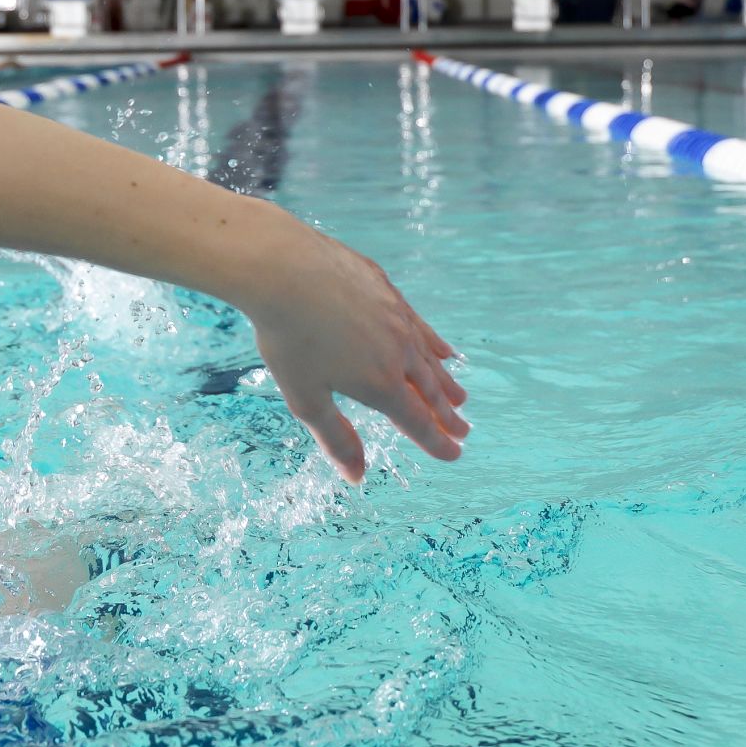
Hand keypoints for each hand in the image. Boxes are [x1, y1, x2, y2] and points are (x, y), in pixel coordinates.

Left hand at [245, 224, 466, 479]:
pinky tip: (443, 350)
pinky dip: (434, 343)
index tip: (454, 455)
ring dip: (445, 381)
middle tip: (462, 430)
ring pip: (429, 358)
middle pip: (430, 391)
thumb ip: (336, 438)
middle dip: (446, 415)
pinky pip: (420, 325)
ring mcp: (397, 318)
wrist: (283, 268)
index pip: (417, 421)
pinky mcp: (388, 291)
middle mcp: (398, 352)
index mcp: (380, 384)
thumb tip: (357, 477)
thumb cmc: (288, 337)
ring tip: (460, 397)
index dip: (437, 443)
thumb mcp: (306, 398)